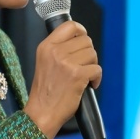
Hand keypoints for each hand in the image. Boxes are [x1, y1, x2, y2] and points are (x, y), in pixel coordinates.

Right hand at [23, 21, 100, 138]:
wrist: (42, 113)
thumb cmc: (45, 92)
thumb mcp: (44, 63)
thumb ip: (58, 50)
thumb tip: (80, 40)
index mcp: (46, 47)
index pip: (69, 25)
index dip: (81, 31)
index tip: (83, 39)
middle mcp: (55, 52)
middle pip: (86, 40)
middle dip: (88, 54)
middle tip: (83, 67)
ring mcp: (66, 63)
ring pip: (93, 54)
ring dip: (93, 66)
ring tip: (85, 77)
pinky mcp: (77, 75)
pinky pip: (97, 69)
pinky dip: (97, 78)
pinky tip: (89, 85)